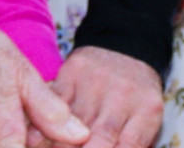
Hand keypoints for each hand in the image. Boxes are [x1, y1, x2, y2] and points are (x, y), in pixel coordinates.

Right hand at [0, 12, 87, 147]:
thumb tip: (81, 136)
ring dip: (15, 145)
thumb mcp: (24, 76)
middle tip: (43, 131)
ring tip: (28, 129)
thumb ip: (51, 112)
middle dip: (33, 146)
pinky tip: (12, 130)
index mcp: (1, 137)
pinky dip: (0, 143)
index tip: (58, 141)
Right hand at [40, 46, 161, 147]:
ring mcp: (95, 84)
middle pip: (98, 142)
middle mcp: (122, 97)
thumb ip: (134, 144)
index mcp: (146, 111)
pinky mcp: (71, 73)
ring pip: (71, 126)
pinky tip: (36, 142)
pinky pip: (52, 104)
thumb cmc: (136, 94)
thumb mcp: (148, 118)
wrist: (125, 45)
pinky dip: (41, 128)